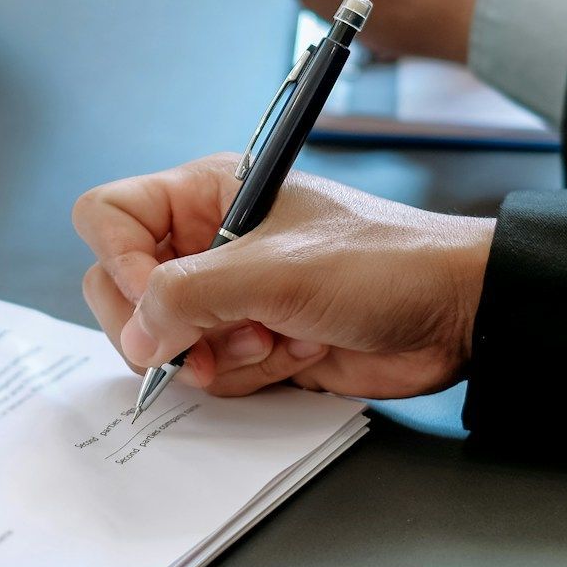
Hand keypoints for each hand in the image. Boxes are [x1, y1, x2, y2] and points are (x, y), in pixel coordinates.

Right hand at [72, 156, 492, 399]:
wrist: (457, 314)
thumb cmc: (383, 263)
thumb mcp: (277, 270)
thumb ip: (190, 296)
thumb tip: (137, 334)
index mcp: (204, 193)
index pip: (108, 217)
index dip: (119, 262)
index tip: (157, 299)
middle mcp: (206, 240)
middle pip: (122, 287)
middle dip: (164, 325)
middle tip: (209, 340)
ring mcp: (228, 295)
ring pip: (164, 340)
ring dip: (217, 354)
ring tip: (276, 337)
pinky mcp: (251, 341)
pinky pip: (208, 372)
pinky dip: (246, 373)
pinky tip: (298, 351)